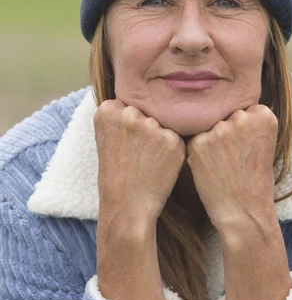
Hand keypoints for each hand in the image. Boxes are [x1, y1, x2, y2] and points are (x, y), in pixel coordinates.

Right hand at [94, 99, 185, 232]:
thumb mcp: (108, 137)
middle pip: (148, 112)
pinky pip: (177, 138)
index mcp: (107, 109)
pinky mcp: (173, 140)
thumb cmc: (117, 172)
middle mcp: (129, 113)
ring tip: (147, 162)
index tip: (123, 144)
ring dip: (161, 139)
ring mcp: (152, 126)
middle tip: (136, 155)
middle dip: (146, 130)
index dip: (130, 127)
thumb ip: (122, 114)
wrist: (127, 205)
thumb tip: (147, 94)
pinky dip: (173, 151)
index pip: (130, 105)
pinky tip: (160, 165)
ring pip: (163, 123)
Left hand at [186, 104, 277, 233]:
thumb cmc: (256, 181)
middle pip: (225, 116)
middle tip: (233, 159)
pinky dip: (199, 154)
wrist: (244, 211)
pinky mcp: (199, 142)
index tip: (247, 148)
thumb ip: (250, 124)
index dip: (242, 131)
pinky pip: (195, 140)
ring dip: (211, 142)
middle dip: (226, 133)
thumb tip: (231, 110)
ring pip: (209, 128)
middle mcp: (242, 117)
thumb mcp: (263, 145)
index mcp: (263, 115)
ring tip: (223, 166)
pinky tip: (211, 169)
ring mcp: (219, 129)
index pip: (244, 110)